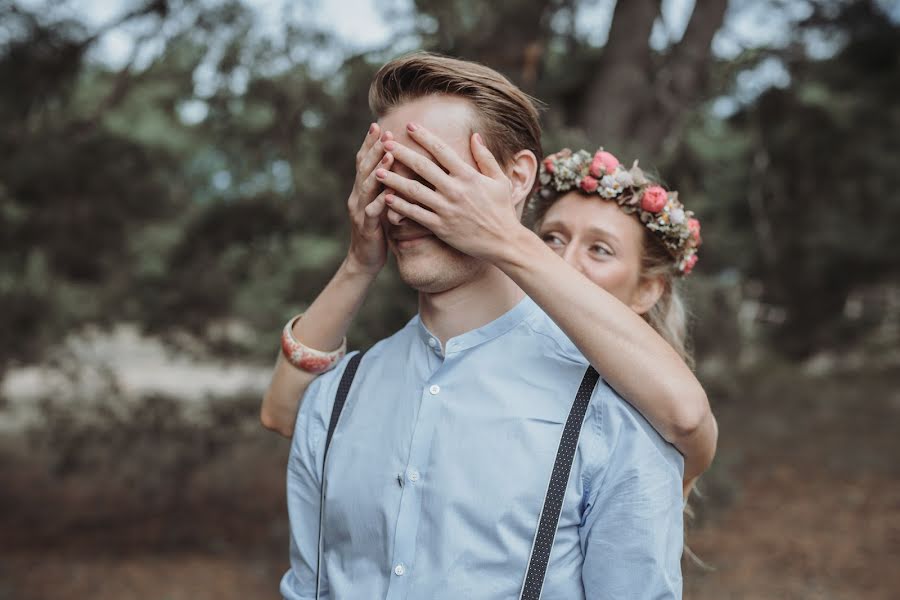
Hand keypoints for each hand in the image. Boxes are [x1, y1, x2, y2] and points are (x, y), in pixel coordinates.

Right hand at [346, 123, 394, 274]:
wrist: (365, 260)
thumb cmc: (378, 231)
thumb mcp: (382, 204)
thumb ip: (386, 186)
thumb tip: (399, 167)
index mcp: (362, 190)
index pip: (364, 162)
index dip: (369, 144)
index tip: (377, 125)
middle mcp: (357, 197)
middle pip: (364, 168)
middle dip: (374, 149)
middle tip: (385, 132)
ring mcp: (360, 211)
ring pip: (367, 187)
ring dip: (378, 169)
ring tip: (389, 155)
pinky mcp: (367, 228)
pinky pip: (374, 213)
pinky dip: (381, 202)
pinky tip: (389, 194)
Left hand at [374, 123, 524, 262]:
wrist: (504, 242)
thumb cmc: (503, 210)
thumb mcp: (500, 180)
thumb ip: (486, 157)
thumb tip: (475, 136)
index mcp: (468, 176)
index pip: (442, 151)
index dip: (424, 137)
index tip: (409, 126)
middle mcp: (455, 190)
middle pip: (422, 168)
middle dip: (402, 153)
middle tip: (385, 143)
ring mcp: (446, 209)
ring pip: (414, 191)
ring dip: (394, 180)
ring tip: (377, 172)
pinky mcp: (440, 227)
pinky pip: (416, 215)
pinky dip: (400, 206)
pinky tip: (386, 199)